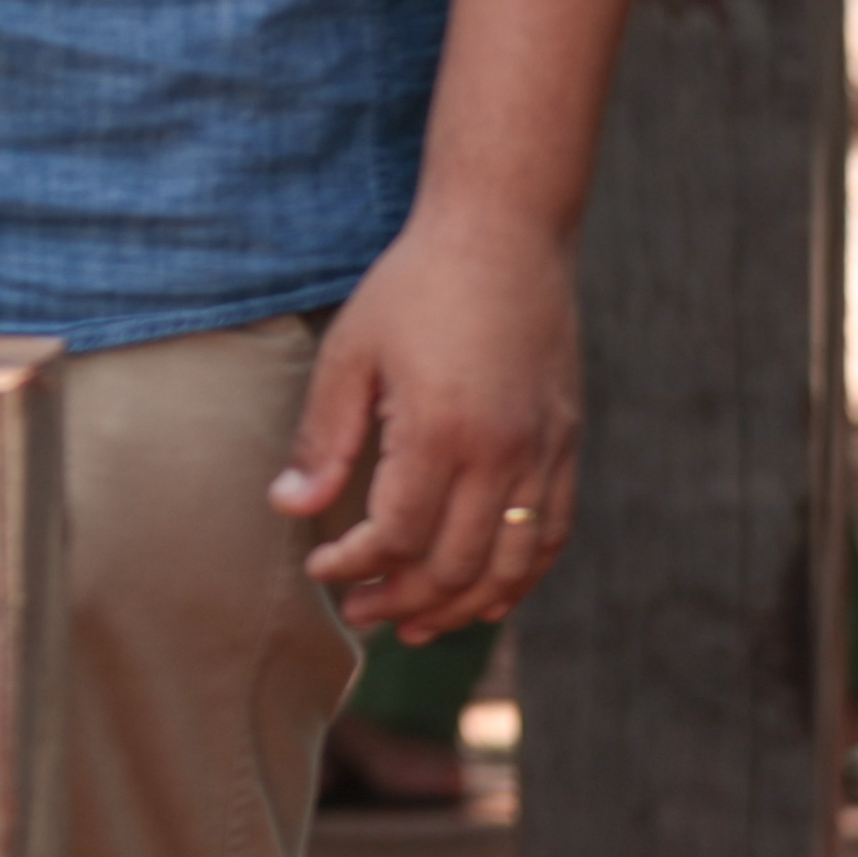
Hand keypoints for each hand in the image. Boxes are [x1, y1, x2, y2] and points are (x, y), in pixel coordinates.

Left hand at [273, 196, 582, 643]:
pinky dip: (518, 579)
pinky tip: (483, 595)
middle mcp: (502, 454)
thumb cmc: (415, 287)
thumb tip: (290, 508)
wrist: (504, 234)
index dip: (355, 565)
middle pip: (453, 567)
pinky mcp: (566, 444)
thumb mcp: (350, 352)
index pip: (397, 536)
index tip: (321, 570)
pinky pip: (551, 535)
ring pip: (509, 567)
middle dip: (400, 600)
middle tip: (358, 610)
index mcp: (440, 431)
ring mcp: (543, 453)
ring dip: (460, 608)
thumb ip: (322, 439)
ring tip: (414, 623)